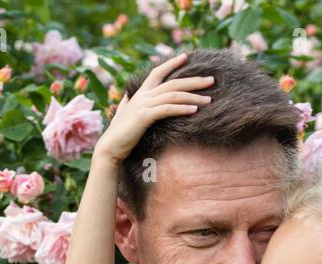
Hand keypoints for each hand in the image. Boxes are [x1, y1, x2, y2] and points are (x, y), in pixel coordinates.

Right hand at [93, 52, 213, 164]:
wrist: (109, 148)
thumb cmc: (119, 135)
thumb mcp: (124, 115)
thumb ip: (127, 104)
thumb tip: (126, 96)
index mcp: (139, 94)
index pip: (157, 72)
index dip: (171, 63)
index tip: (186, 56)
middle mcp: (142, 96)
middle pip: (172, 83)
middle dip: (193, 81)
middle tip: (211, 80)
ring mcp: (143, 105)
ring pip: (173, 95)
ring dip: (193, 96)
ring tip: (209, 99)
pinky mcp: (144, 116)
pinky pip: (167, 109)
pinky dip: (181, 108)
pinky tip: (194, 110)